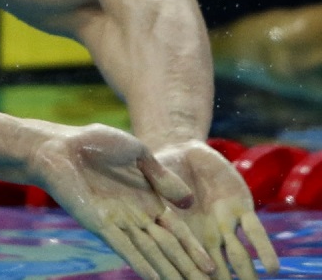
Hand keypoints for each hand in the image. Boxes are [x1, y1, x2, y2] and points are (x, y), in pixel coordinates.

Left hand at [30, 123, 214, 278]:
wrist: (60, 146)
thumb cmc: (97, 143)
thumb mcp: (138, 154)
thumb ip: (162, 177)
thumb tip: (189, 199)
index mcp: (149, 200)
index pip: (177, 231)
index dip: (194, 249)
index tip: (211, 268)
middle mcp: (136, 216)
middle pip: (168, 248)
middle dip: (185, 268)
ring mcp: (119, 222)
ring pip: (150, 253)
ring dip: (167, 272)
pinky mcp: (99, 224)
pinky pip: (124, 248)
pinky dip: (140, 263)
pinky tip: (154, 278)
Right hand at [154, 141, 279, 279]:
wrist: (185, 154)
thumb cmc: (161, 171)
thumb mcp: (150, 181)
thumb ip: (158, 193)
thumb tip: (167, 210)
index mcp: (178, 231)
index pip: (184, 260)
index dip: (187, 275)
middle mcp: (204, 233)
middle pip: (214, 268)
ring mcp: (224, 223)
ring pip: (238, 257)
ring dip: (245, 275)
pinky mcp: (241, 208)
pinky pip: (255, 233)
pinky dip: (264, 250)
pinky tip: (272, 269)